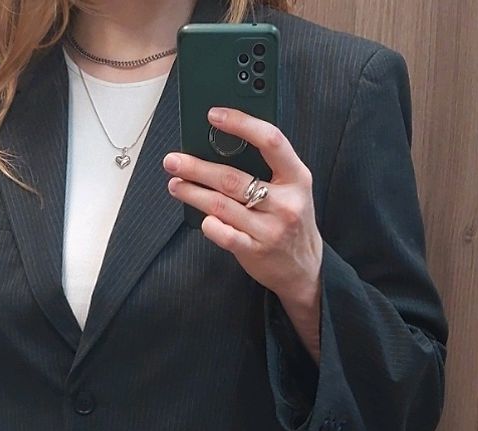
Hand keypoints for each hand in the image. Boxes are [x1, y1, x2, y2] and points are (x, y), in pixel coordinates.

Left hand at [162, 106, 322, 361]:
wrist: (305, 267)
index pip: (271, 141)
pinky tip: (199, 217)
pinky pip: (223, 234)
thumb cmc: (291, 221)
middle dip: (197, 168)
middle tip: (173, 160)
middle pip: (233, 178)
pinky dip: (208, 224)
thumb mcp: (291, 190)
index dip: (241, 124)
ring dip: (193, 193)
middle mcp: (285, 203)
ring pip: (222, 205)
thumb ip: (267, 169)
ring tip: (175, 184)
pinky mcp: (256, 251)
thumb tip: (220, 145)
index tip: (213, 116)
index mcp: (297, 178)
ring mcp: (270, 229)